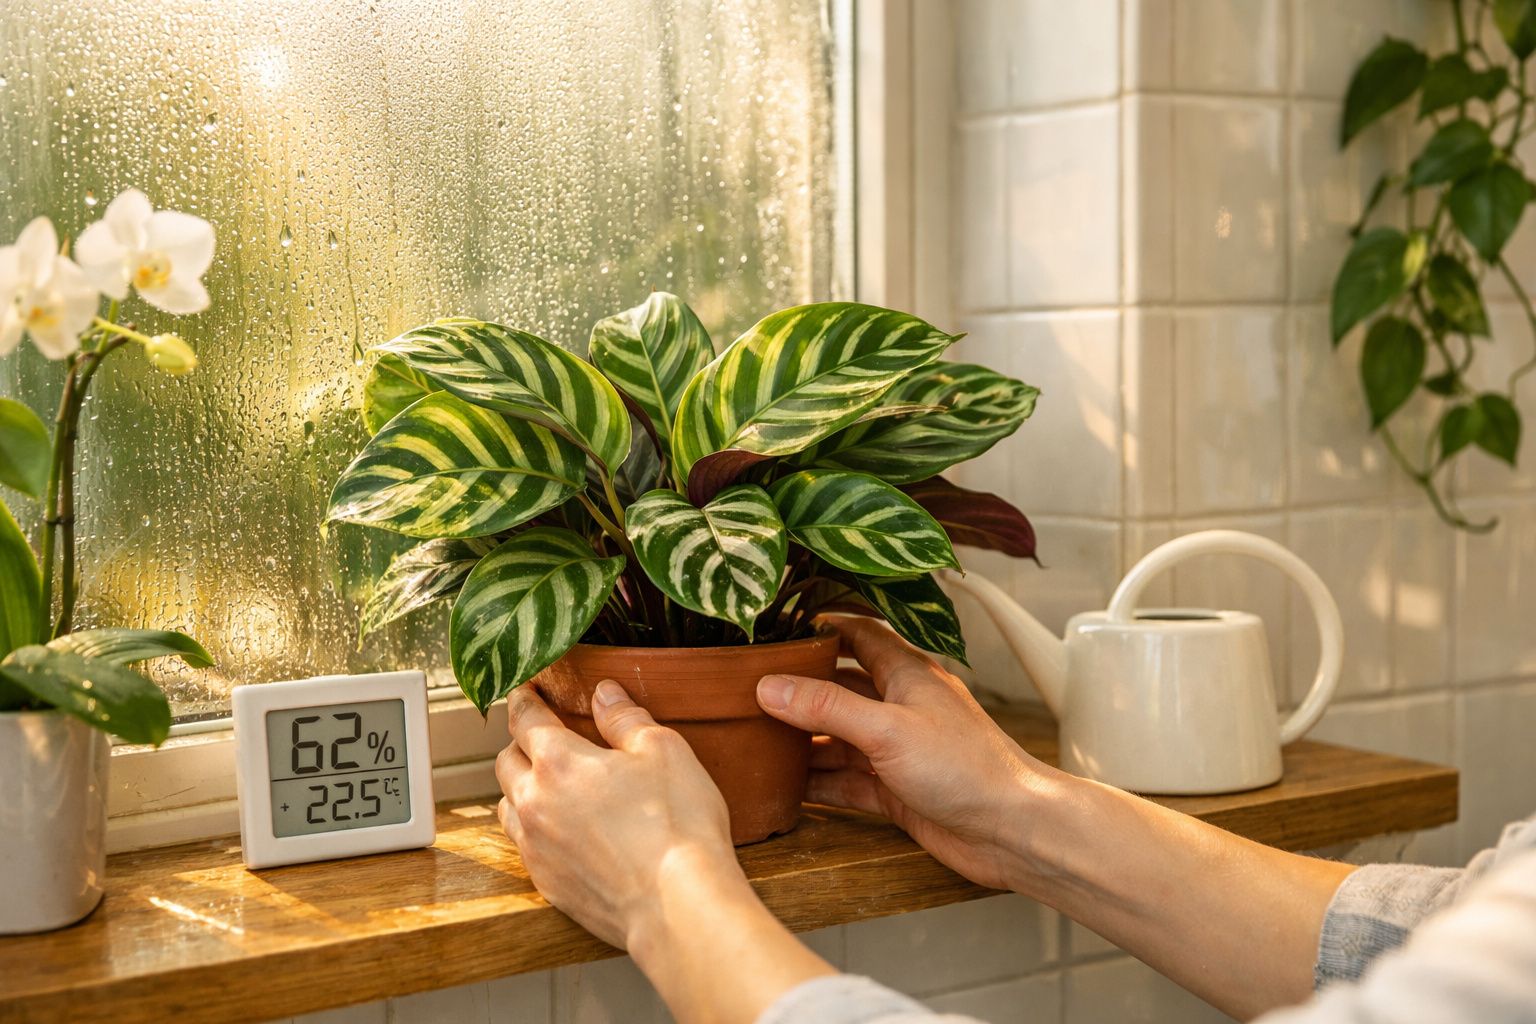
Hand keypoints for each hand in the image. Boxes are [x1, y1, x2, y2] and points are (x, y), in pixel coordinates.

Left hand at [495, 679, 744, 949]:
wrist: (676, 904)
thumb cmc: (677, 825)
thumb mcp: (663, 750)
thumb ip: (626, 718)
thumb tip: (605, 695)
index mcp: (559, 762)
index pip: (525, 720)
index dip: (524, 699)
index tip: (525, 691)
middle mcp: (535, 803)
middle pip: (506, 762)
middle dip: (520, 743)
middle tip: (541, 736)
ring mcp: (536, 848)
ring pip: (508, 806)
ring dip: (521, 789)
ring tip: (548, 784)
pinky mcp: (547, 884)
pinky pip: (525, 847)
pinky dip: (535, 830)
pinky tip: (562, 831)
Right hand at [756, 615, 1067, 891]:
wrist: (1013, 831)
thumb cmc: (968, 767)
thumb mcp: (887, 729)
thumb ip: (826, 707)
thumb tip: (769, 686)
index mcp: (907, 674)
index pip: (860, 634)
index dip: (822, 627)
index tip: (778, 625)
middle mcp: (901, 707)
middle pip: (841, 688)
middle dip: (799, 688)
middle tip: (749, 686)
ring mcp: (897, 751)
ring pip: (839, 738)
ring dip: (802, 740)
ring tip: (752, 736)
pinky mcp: (896, 791)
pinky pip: (846, 781)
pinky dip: (818, 783)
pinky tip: (784, 785)